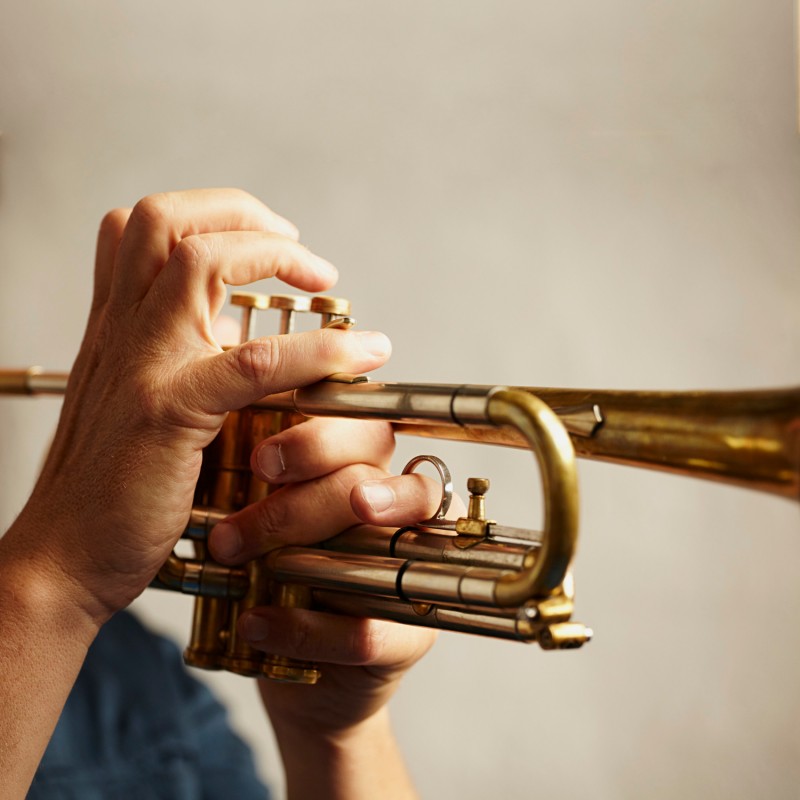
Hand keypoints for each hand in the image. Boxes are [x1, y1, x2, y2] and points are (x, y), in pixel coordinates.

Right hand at [5, 189, 392, 626]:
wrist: (63, 557)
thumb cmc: (106, 487)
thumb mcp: (137, 403)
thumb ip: (175, 355)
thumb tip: (232, 328)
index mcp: (115, 325)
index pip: (144, 225)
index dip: (213, 214)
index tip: (268, 240)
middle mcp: (121, 330)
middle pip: (166, 220)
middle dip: (242, 213)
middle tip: (298, 246)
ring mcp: (141, 365)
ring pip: (203, 264)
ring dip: (280, 258)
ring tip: (325, 281)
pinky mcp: (169, 412)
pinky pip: (254, 362)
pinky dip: (316, 349)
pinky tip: (360, 354)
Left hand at [208, 417, 457, 797]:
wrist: (295, 670)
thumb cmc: (277, 577)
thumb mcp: (264, 516)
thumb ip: (263, 472)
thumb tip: (218, 418)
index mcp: (371, 472)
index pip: (366, 433)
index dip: (321, 439)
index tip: (262, 460)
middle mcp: (402, 515)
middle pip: (374, 482)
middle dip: (307, 494)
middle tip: (245, 519)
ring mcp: (414, 573)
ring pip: (387, 546)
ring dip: (313, 556)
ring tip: (260, 565)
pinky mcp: (411, 636)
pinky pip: (370, 630)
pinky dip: (307, 627)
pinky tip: (256, 623)